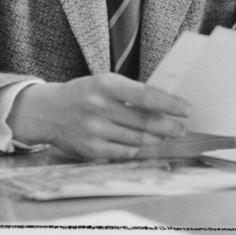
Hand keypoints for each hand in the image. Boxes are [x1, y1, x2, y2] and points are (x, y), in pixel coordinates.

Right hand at [9, 74, 191, 160]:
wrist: (48, 112)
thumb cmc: (84, 94)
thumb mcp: (105, 83)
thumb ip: (132, 92)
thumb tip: (166, 104)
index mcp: (106, 85)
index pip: (146, 95)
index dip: (170, 104)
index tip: (187, 110)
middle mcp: (99, 107)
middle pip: (145, 121)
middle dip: (169, 126)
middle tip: (181, 128)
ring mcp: (94, 130)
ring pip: (137, 139)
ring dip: (156, 139)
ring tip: (164, 135)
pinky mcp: (91, 149)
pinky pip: (124, 152)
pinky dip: (136, 148)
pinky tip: (142, 144)